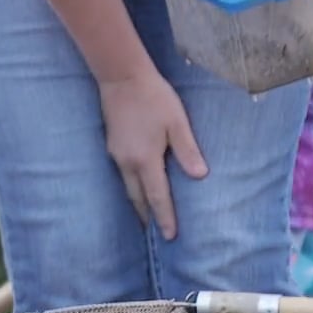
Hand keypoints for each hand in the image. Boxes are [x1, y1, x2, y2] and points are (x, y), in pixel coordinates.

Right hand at [98, 70, 207, 240]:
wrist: (121, 76)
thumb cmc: (154, 97)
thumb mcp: (177, 122)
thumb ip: (187, 150)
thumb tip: (200, 176)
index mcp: (145, 159)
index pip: (157, 197)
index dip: (164, 217)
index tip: (170, 236)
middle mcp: (127, 162)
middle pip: (138, 198)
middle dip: (147, 217)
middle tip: (157, 233)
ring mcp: (116, 155)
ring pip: (128, 188)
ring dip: (138, 204)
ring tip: (148, 216)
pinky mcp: (112, 146)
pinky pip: (123, 175)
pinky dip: (132, 188)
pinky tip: (139, 186)